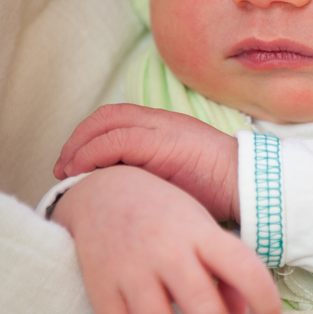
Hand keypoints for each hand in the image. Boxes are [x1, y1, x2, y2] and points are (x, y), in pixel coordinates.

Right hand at [52, 165, 279, 313]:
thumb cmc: (164, 213)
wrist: (102, 192)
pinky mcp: (100, 287)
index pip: (244, 269)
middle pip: (202, 310)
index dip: (265, 301)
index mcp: (200, 233)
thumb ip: (225, 268)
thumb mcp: (202, 226)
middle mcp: (168, 251)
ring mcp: (131, 270)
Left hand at [54, 104, 238, 222]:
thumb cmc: (216, 194)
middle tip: (62, 169)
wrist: (250, 187)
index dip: (87, 137)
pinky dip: (92, 153)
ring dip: (80, 146)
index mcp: (163, 128)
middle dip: (77, 140)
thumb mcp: (173, 183)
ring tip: (67, 172)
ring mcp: (163, 128)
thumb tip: (114, 197)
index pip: (115, 119)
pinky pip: (117, 140)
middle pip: (106, 116)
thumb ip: (146, 178)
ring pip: (107, 123)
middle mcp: (161, 122)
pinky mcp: (164, 142)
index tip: (72, 166)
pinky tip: (82, 173)